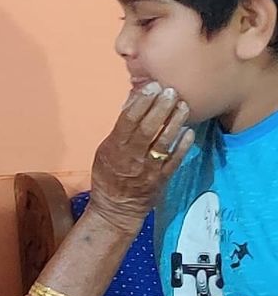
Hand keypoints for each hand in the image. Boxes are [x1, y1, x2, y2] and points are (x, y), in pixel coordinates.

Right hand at [88, 83, 193, 234]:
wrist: (116, 209)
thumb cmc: (108, 175)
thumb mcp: (105, 150)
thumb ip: (120, 130)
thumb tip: (133, 103)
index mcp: (114, 147)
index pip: (127, 120)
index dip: (140, 102)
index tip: (150, 86)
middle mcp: (131, 157)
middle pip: (147, 129)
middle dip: (160, 108)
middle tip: (170, 91)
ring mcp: (148, 169)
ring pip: (163, 143)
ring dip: (174, 123)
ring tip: (184, 105)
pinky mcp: (161, 179)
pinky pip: (174, 161)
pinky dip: (182, 146)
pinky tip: (189, 132)